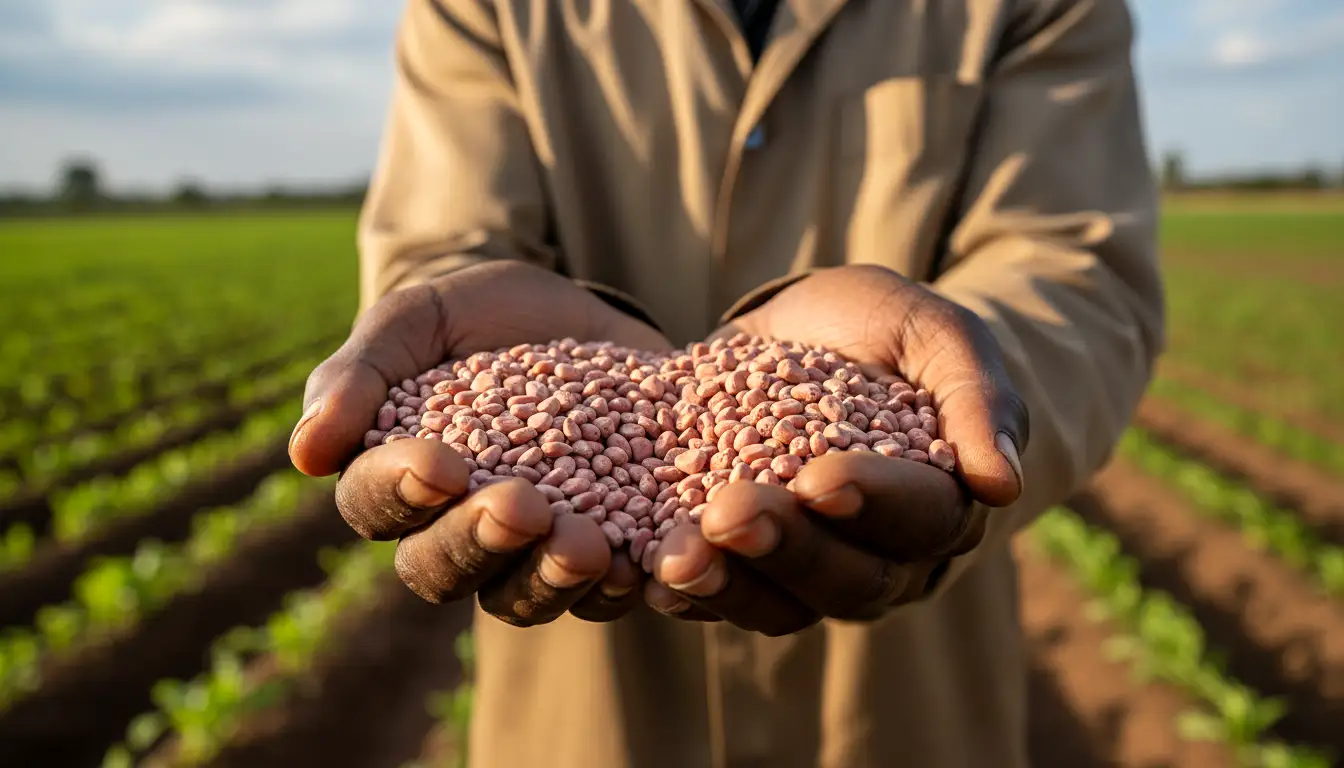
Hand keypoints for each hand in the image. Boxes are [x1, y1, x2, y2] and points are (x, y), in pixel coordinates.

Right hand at [289, 260, 671, 625]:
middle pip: (442, 572)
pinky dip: (620, 584)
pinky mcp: (606, 550)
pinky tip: (641, 562)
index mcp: (397, 480)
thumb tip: (305, 454)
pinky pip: (604, 593)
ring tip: (586, 544)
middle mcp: (454, 531)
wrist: (584, 314)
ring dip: (549, 578)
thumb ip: (362, 374)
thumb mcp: (420, 319)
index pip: (376, 505)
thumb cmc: (481, 317)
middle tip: (518, 507)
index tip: (438, 463)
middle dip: (478, 543)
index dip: (400, 493)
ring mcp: (530, 551)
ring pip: (521, 598)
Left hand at [643, 265, 1028, 634]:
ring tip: (677, 557)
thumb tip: (1002, 484)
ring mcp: (812, 569)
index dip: (872, 503)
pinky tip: (645, 573)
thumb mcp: (933, 331)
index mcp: (942, 503)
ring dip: (729, 584)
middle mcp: (885, 556)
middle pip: (848, 579)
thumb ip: (974, 396)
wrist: (807, 329)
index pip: (921, 519)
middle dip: (788, 548)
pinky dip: (686, 591)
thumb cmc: (886, 329)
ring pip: (781, 604)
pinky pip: (723, 597)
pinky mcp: (748, 566)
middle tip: (732, 511)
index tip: (822, 478)